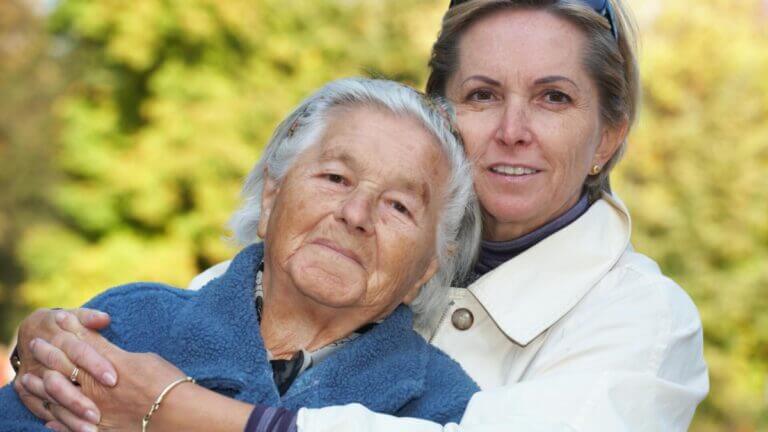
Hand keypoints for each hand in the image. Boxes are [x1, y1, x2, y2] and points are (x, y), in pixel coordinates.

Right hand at [13, 308, 115, 425]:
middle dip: (80, 398)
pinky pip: (40, 408)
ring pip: (51, 399)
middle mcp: (43, 357)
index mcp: (58, 336)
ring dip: (70, 415)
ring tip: (92, 429)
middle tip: (99, 414)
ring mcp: (32, 375)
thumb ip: (90, 318)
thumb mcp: (76, 316)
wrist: (32, 332)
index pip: (78, 352)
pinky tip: (78, 431)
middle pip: (62, 380)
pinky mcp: (26, 390)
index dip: (95, 365)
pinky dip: (58, 422)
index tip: (113, 379)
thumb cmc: (65, 324)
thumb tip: (105, 319)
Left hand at [20, 329, 186, 431]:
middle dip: (49, 353)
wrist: (177, 415)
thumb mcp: (144, 359)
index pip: (82, 343)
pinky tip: (48, 418)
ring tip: (29, 380)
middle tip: (37, 345)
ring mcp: (94, 410)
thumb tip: (107, 353)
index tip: (58, 319)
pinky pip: (69, 427)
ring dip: (41, 387)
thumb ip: (119, 356)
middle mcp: (96, 387)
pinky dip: (56, 421)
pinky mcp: (98, 430)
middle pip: (64, 367)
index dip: (69, 330)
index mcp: (109, 365)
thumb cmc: (167, 383)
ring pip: (58, 398)